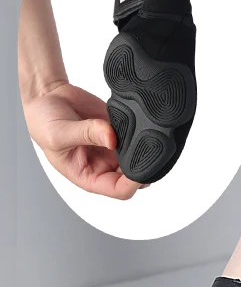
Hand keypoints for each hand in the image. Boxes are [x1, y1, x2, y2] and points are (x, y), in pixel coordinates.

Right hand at [24, 82, 142, 199]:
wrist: (48, 96)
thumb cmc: (44, 122)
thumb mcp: (59, 133)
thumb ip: (87, 135)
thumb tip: (113, 139)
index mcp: (88, 176)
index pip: (119, 190)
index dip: (133, 183)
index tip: (142, 168)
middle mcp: (104, 165)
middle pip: (135, 176)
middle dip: (144, 167)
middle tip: (149, 150)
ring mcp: (114, 148)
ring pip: (140, 158)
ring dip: (145, 150)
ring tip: (143, 135)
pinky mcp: (119, 131)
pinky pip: (138, 137)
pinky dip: (143, 133)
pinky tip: (141, 124)